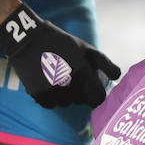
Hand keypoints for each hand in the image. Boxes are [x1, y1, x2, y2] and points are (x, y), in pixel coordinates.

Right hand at [0, 3, 119, 107]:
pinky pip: (51, 105)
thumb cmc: (62, 43)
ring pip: (66, 103)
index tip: (92, 89)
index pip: (98, 99)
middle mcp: (68, 84)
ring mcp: (52, 91)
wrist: (27, 39)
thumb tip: (117, 78)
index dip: (96, 94)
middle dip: (80, 92)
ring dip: (65, 95)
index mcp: (82, 72)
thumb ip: (105, 64)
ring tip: (58, 78)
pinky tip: (47, 82)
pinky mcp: (38, 94)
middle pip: (82, 101)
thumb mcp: (86, 48)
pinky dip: (51, 97)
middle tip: (71, 77)